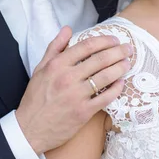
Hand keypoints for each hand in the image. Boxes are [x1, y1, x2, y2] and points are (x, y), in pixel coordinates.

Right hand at [16, 26, 131, 153]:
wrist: (30, 128)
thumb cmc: (35, 98)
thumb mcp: (40, 69)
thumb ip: (54, 48)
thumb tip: (67, 29)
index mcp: (57, 65)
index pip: (86, 46)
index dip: (104, 40)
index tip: (114, 40)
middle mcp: (67, 78)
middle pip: (100, 59)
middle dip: (118, 52)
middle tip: (128, 49)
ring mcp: (76, 95)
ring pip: (105, 77)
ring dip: (120, 68)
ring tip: (128, 63)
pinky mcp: (83, 112)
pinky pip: (105, 98)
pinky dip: (116, 89)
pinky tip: (121, 83)